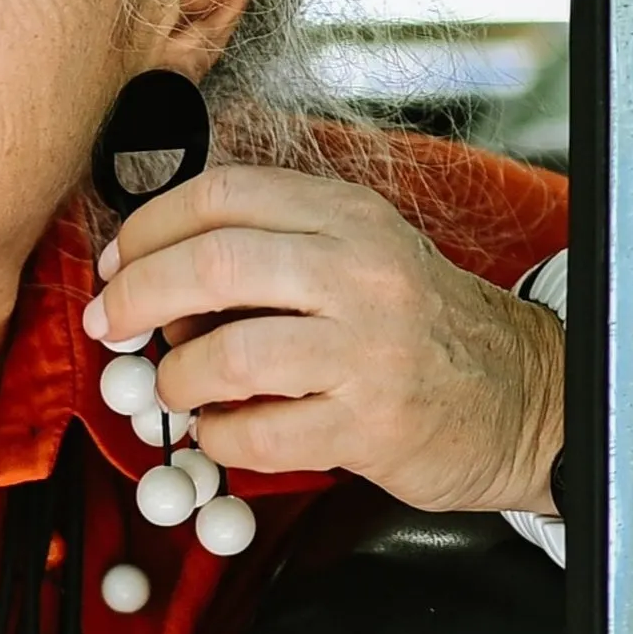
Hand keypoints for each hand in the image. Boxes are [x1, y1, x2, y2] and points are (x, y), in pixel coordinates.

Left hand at [83, 165, 563, 514]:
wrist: (522, 397)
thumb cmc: (418, 329)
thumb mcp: (357, 257)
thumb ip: (270, 251)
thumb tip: (156, 276)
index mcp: (348, 216)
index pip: (223, 196)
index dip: (149, 227)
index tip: (117, 263)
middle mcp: (360, 272)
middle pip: (214, 264)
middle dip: (138, 295)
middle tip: (110, 324)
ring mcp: (369, 350)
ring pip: (230, 353)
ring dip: (176, 377)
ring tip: (175, 388)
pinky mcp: (370, 425)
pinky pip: (259, 433)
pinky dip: (218, 437)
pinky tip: (222, 431)